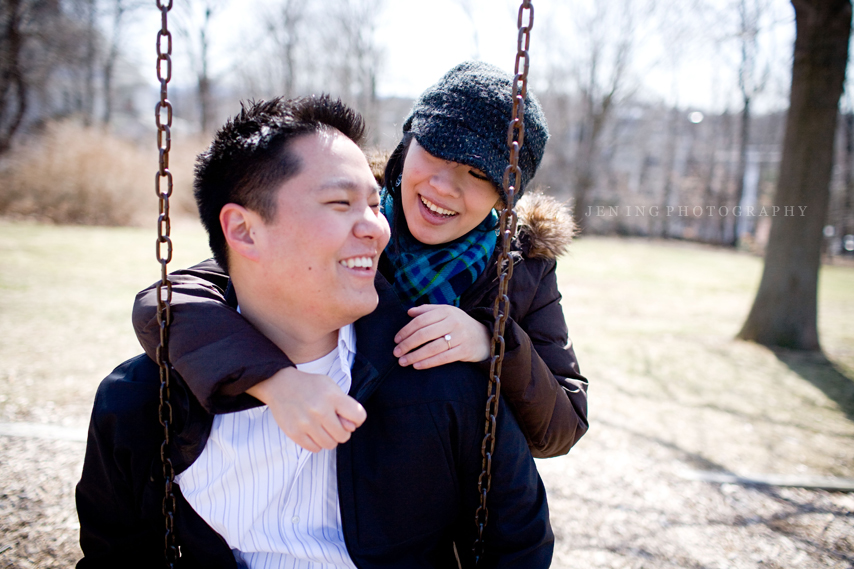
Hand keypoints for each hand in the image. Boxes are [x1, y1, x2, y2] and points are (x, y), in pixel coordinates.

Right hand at [246, 367, 366, 452]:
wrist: (280, 384)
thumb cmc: (310, 386)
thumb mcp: (331, 386)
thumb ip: (345, 405)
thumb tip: (352, 427)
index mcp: (332, 396)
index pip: (358, 416)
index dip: (357, 419)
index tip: (350, 418)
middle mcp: (320, 410)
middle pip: (344, 435)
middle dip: (342, 431)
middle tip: (333, 424)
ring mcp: (306, 423)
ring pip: (330, 444)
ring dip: (329, 439)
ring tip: (323, 428)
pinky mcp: (294, 433)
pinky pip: (314, 449)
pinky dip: (316, 443)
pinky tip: (313, 432)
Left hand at [393, 304, 490, 369]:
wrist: (484, 337)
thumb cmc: (459, 324)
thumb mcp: (446, 313)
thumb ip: (428, 310)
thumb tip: (409, 312)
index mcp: (446, 311)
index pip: (421, 320)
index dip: (406, 330)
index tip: (396, 339)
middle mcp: (453, 322)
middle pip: (424, 334)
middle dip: (407, 344)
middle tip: (396, 352)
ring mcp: (460, 336)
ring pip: (432, 348)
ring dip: (415, 356)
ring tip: (402, 361)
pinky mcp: (464, 350)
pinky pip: (443, 358)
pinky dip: (428, 362)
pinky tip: (417, 366)